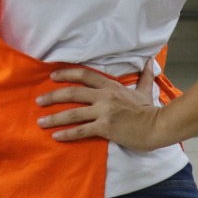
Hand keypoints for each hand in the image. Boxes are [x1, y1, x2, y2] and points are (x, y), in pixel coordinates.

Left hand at [37, 58, 165, 150]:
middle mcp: (104, 97)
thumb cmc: (150, 110)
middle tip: (38, 101)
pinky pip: (81, 130)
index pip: (84, 75)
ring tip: (40, 122)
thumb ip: (144, 76)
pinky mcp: (105, 128)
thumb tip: (151, 61)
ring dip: (54, 118)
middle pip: (72, 93)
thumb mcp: (145, 90)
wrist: (159, 126)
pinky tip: (56, 136)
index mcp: (110, 86)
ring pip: (73, 113)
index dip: (66, 74)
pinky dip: (67, 134)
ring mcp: (104, 112)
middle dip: (52, 97)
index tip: (52, 77)